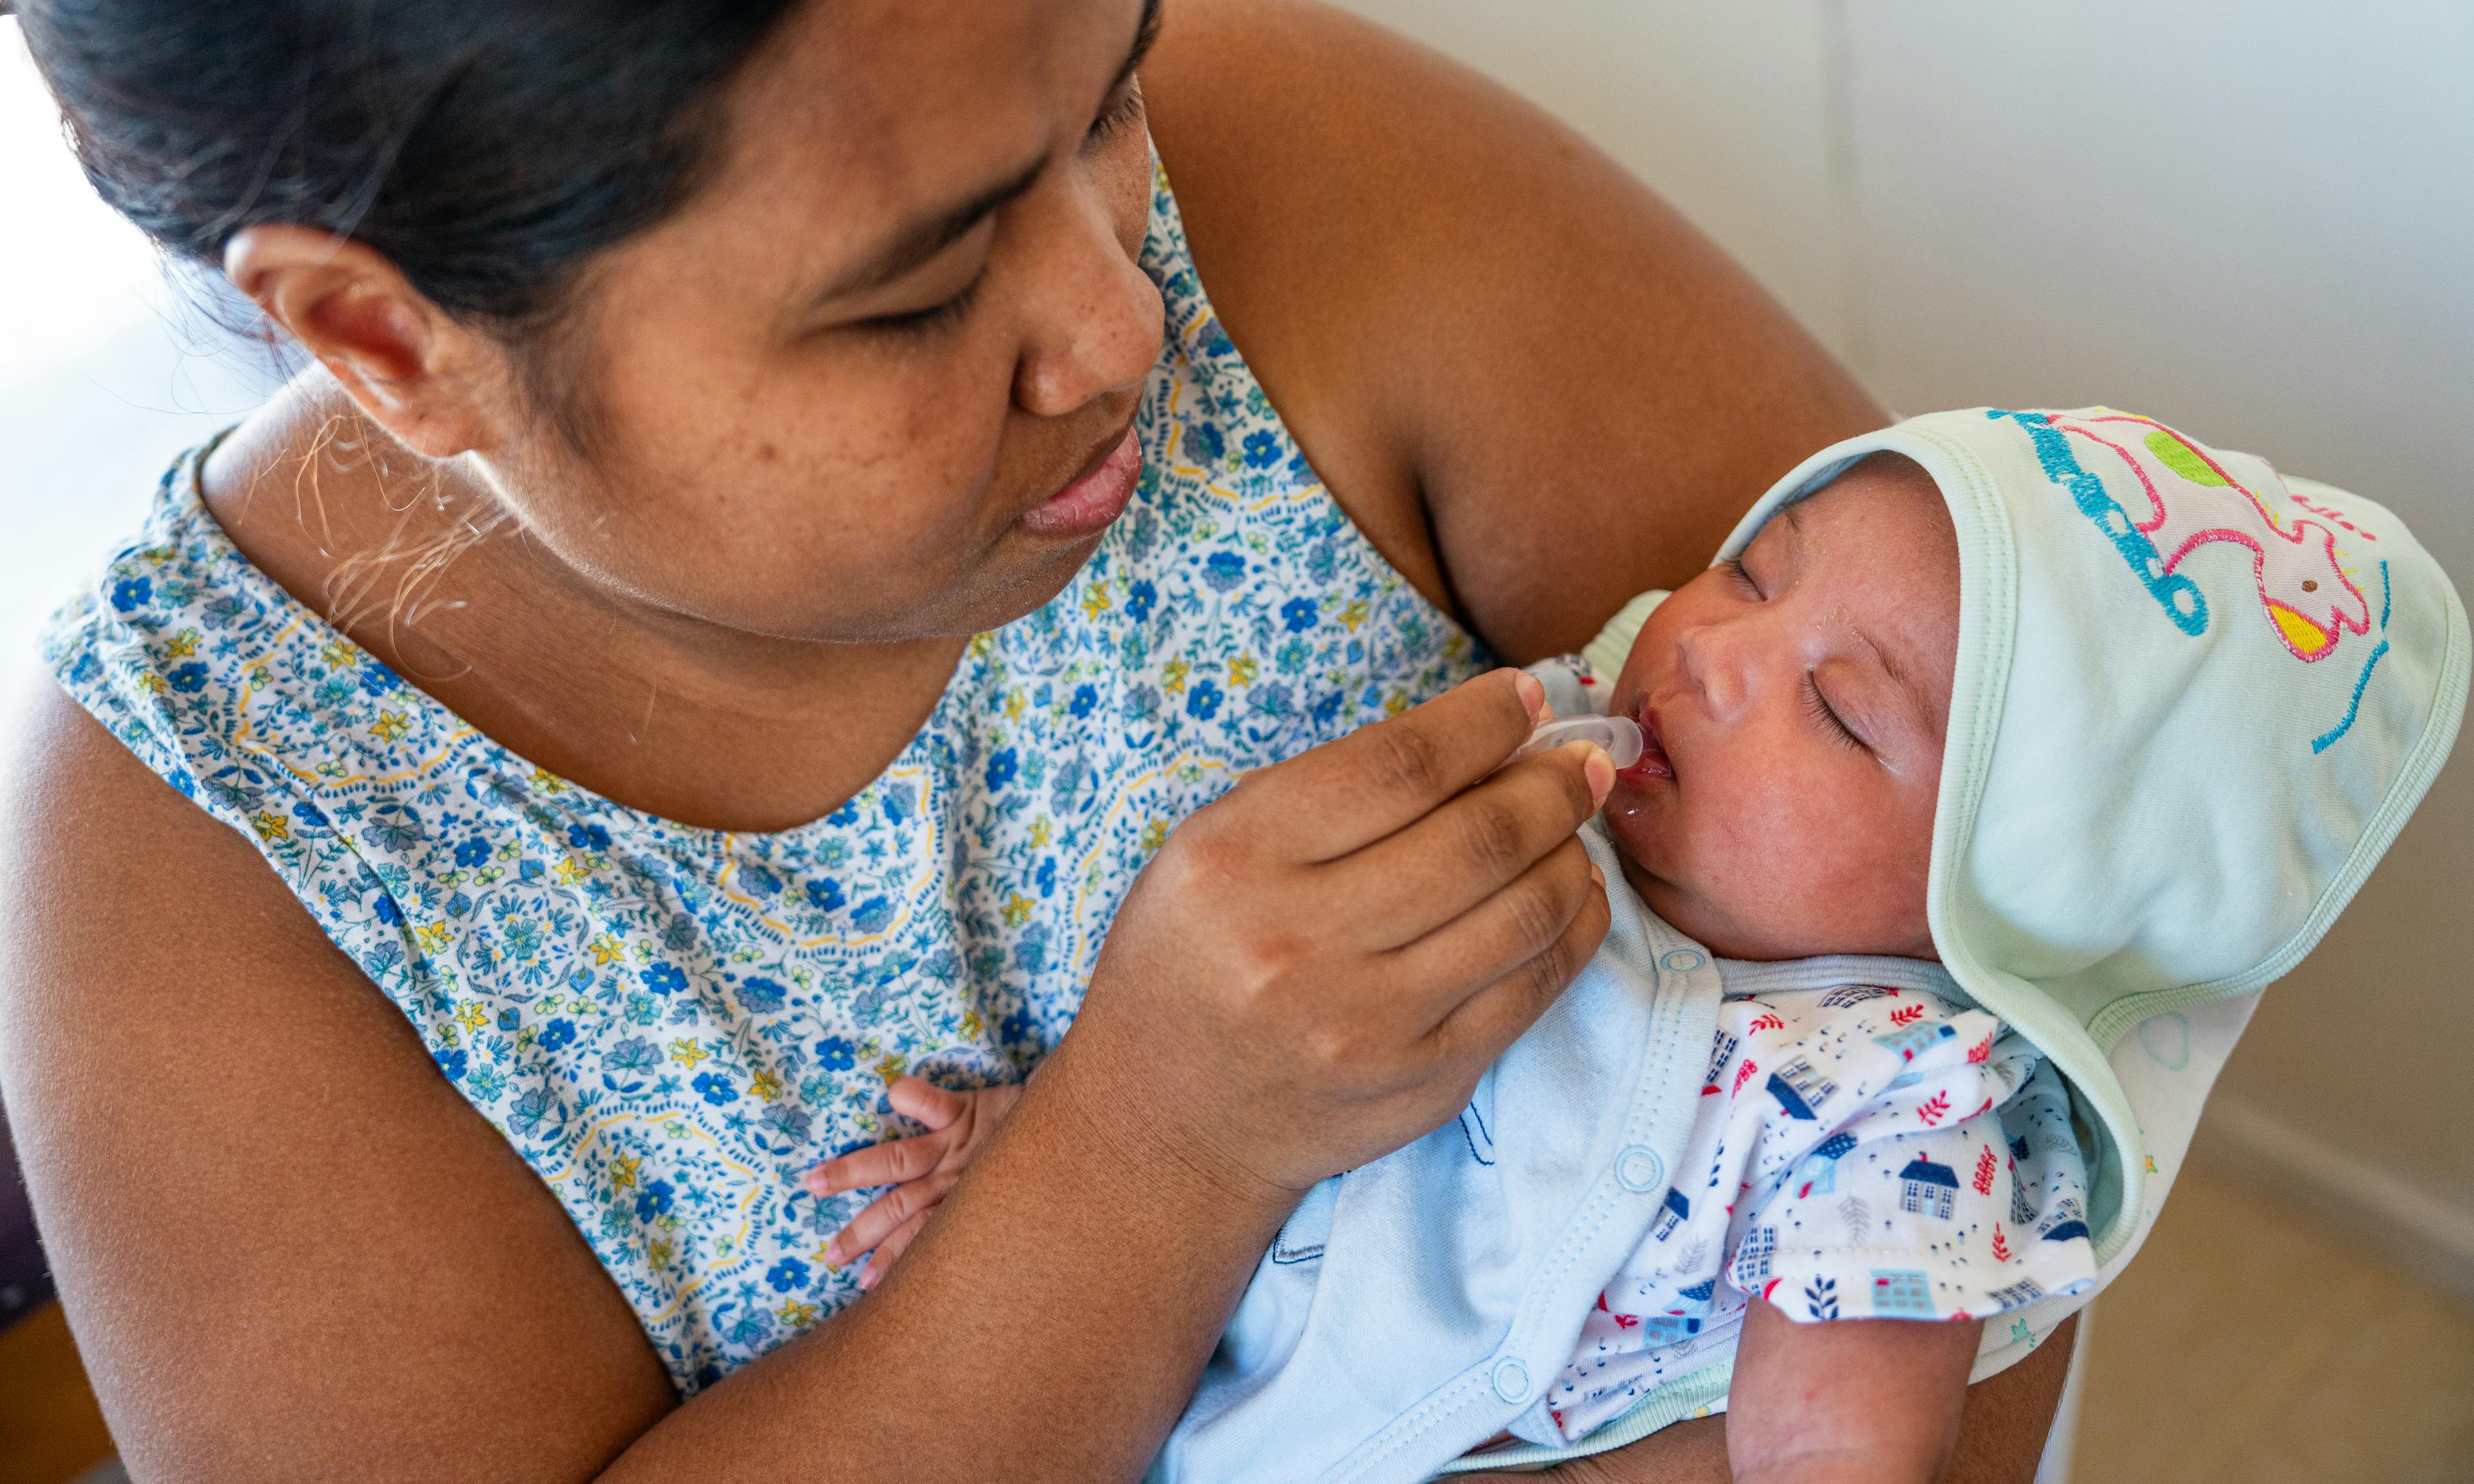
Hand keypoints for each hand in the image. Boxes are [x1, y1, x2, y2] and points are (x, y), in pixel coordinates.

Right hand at [803, 1075, 1025, 1288]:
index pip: (920, 1238)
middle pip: (899, 1208)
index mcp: (966, 1207)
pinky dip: (914, 1097)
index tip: (866, 1286)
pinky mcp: (969, 1110)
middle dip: (862, 1232)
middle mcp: (957, 1182)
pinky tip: (891, 1095)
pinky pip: (935, 1102)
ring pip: (900, 1162)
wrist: (1078, 1125)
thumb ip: (997, 1218)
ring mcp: (959, 1145)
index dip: (892, 1260)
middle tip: (830, 1254)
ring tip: (816, 1183)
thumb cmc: (1045, 1169)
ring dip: (856, 1171)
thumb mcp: (1022, 1203)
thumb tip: (1012, 1271)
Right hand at [1047, 668, 1616, 1205]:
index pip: (1400, 767)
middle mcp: (1300, 941)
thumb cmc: (1193, 958)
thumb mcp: (1214, 846)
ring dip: (1570, 855)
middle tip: (1579, 763)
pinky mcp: (1424, 1081)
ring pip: (1523, 914)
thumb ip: (1329, 793)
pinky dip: (1573, 930)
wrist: (1171, 1118)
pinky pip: (1533, 990)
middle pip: (1477, 838)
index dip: (1484, 722)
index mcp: (1239, 859)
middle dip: (1551, 786)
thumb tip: (1479, 740)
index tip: (1526, 697)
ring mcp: (1369, 1023)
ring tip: (1574, 828)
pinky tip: (1574, 896)